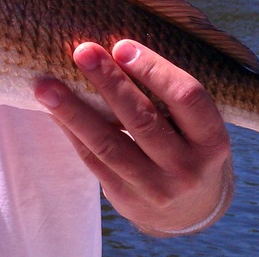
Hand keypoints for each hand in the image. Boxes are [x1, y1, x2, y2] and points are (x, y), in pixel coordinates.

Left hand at [34, 40, 234, 235]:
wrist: (190, 211)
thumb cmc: (190, 147)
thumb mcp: (198, 125)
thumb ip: (169, 94)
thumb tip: (115, 49)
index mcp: (212, 140)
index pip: (186, 97)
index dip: (154, 69)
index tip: (121, 46)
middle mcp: (187, 168)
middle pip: (143, 119)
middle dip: (109, 81)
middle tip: (82, 51)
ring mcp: (155, 188)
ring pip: (108, 144)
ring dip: (74, 111)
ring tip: (46, 86)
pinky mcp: (125, 199)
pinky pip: (93, 160)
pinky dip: (71, 131)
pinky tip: (53, 110)